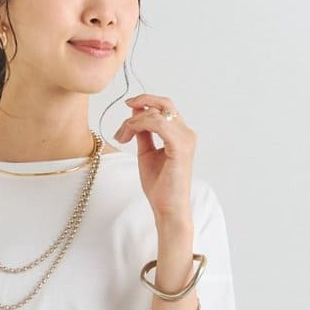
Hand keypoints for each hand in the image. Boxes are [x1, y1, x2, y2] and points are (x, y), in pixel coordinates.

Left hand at [113, 94, 194, 221]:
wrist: (167, 208)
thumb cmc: (160, 186)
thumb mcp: (147, 152)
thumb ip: (143, 132)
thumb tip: (136, 112)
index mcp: (181, 134)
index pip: (165, 107)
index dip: (145, 103)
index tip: (127, 108)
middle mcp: (186, 133)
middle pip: (164, 103)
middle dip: (142, 101)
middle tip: (126, 105)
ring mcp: (185, 139)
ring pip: (157, 113)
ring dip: (135, 120)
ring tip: (123, 135)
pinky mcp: (180, 146)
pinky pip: (157, 123)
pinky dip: (139, 125)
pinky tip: (128, 135)